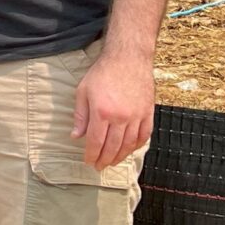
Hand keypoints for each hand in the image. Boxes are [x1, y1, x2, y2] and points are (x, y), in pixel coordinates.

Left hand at [72, 44, 154, 170]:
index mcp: (102, 112)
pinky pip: (144, 135)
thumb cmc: (103, 72)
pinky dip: (137, 146)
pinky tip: (130, 149)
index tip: (89, 162)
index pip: (96, 142)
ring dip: (120, 156)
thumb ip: (80, 116)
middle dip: (105, 160)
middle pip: (113, 147)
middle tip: (99, 167)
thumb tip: (76, 136)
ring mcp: (137, 116)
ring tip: (112, 162)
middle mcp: (121, 117)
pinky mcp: (148, 112)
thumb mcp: (83, 91)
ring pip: (129, 144)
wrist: (128, 57)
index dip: (92, 155)